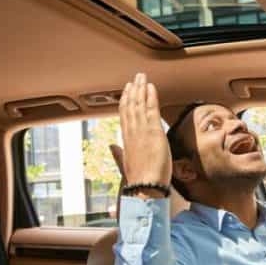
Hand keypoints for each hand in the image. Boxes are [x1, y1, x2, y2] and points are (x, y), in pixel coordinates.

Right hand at [118, 72, 170, 195]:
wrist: (146, 187)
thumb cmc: (139, 180)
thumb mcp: (125, 165)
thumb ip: (118, 153)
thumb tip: (112, 147)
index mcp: (126, 140)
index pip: (124, 116)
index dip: (125, 101)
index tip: (127, 91)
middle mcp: (132, 132)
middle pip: (130, 106)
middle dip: (132, 91)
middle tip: (134, 79)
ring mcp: (142, 130)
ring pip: (139, 104)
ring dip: (140, 89)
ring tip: (141, 77)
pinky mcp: (153, 131)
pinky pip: (151, 109)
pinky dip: (150, 96)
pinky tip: (150, 87)